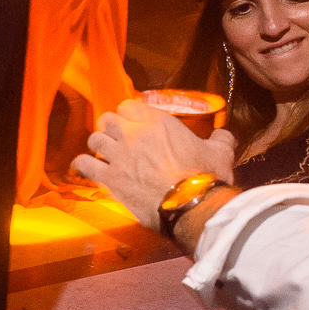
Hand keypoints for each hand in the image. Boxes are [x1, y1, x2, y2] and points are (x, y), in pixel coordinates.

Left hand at [72, 98, 238, 234]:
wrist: (193, 205)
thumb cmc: (207, 176)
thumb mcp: (220, 152)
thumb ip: (220, 138)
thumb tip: (224, 134)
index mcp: (157, 121)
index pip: (128, 104)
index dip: (129, 114)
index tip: (134, 124)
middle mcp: (133, 134)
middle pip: (107, 119)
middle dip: (110, 128)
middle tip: (118, 140)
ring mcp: (118, 156)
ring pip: (94, 139)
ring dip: (98, 146)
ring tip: (105, 155)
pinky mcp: (109, 179)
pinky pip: (83, 165)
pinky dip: (83, 166)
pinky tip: (88, 170)